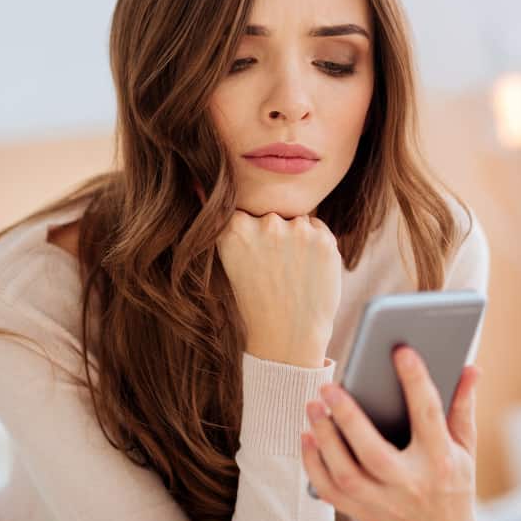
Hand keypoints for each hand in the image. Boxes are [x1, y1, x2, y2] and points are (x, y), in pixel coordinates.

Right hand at [215, 209, 341, 367]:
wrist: (288, 335)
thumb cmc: (257, 300)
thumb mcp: (230, 260)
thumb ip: (227, 224)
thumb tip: (198, 184)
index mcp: (233, 229)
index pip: (245, 210)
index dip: (252, 232)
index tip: (256, 256)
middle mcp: (264, 224)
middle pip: (273, 214)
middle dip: (276, 235)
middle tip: (275, 270)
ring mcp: (296, 230)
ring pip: (298, 220)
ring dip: (297, 239)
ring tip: (291, 273)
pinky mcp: (323, 239)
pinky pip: (318, 229)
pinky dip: (316, 246)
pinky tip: (307, 272)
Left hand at [301, 345, 479, 520]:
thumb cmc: (453, 487)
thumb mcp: (465, 450)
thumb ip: (462, 408)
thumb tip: (470, 368)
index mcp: (441, 462)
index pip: (428, 416)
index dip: (416, 381)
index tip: (401, 351)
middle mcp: (411, 484)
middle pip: (374, 451)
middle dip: (348, 417)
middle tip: (329, 386)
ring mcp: (383, 503)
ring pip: (346, 473)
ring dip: (325, 438)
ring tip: (312, 405)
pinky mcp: (362, 513)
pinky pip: (330, 490)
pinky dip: (314, 464)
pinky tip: (307, 436)